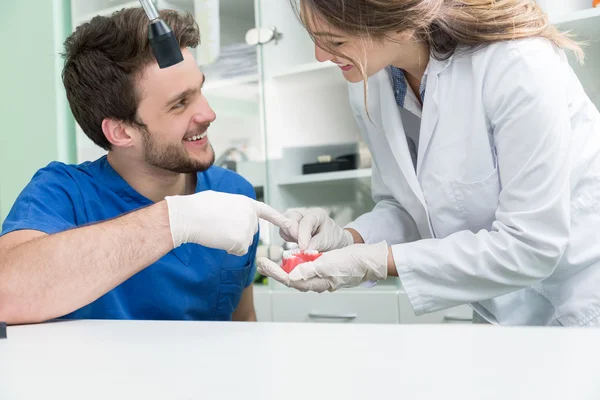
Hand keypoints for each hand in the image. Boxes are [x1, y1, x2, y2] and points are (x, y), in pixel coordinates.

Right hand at [165, 190, 291, 255]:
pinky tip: (218, 239)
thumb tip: (235, 218)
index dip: (278, 219)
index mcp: (247, 203)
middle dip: (237, 234)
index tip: (289, 225)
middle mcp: (252, 216)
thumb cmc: (200, 207)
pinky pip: (238, 251)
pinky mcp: (242, 241)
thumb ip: (236, 209)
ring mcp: (248, 229)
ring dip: (231, 242)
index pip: (267, 212)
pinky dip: (228, 249)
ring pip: (243, 243)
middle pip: (250, 232)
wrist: (190, 216)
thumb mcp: (223, 200)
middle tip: (219, 226)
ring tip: (217, 230)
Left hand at [257, 241, 388, 292]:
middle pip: (291, 279)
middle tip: (261, 263)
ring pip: (297, 274)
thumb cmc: (353, 262)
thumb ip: (310, 270)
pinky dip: (295, 264)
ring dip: (283, 268)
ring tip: (270, 262)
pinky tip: (290, 259)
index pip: (291, 280)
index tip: (264, 264)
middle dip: (275, 272)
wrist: (369, 260)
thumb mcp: (330, 264)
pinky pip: (306, 268)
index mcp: (318, 283)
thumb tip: (291, 276)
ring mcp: (321, 276)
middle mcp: (317, 282)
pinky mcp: (324, 269)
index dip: (275, 273)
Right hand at [278, 208, 353, 251]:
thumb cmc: (331, 237)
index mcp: (316, 214)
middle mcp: (303, 213)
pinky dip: (288, 239)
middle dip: (293, 233)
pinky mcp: (289, 225)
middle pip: (290, 218)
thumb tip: (304, 250)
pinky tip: (298, 241)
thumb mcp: (327, 241)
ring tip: (302, 243)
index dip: (302, 236)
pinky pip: (283, 232)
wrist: (332, 239)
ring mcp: (295, 218)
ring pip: (284, 225)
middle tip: (302, 245)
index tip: (303, 248)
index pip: (305, 222)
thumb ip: (316, 244)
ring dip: (291, 237)